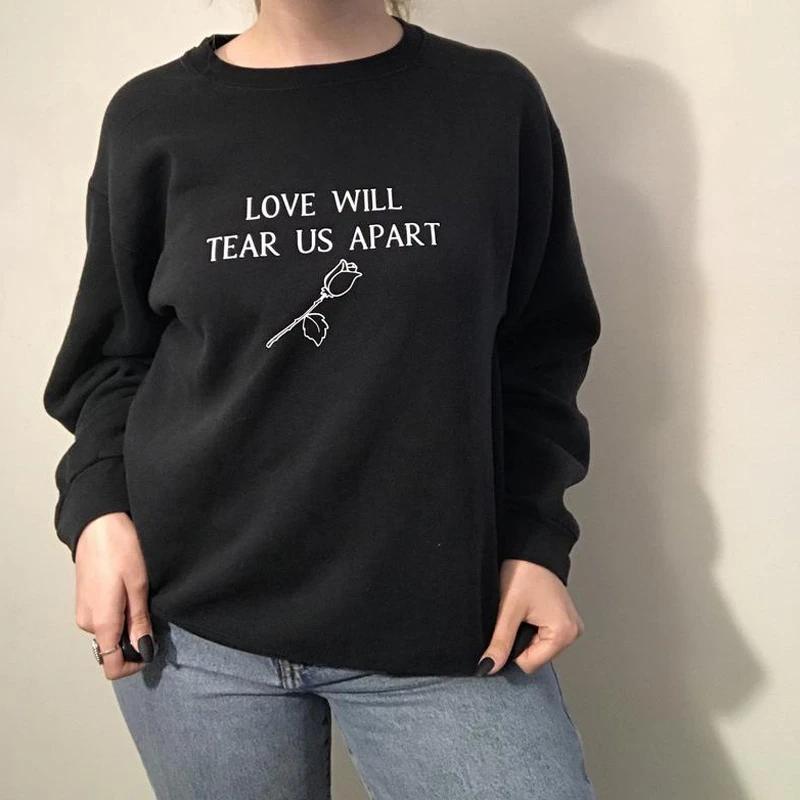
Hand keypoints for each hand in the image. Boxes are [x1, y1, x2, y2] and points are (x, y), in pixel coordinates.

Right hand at [74, 512, 154, 679]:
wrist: (99, 523)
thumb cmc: (120, 548)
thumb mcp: (139, 586)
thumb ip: (139, 621)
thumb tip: (143, 648)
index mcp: (100, 622)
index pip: (111, 666)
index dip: (134, 664)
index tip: (151, 648)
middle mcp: (87, 621)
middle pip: (112, 648)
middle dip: (134, 638)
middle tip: (150, 611)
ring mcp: (84, 610)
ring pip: (109, 631)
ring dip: (127, 623)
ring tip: (139, 594)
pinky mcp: (85, 600)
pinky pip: (104, 617)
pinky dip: (119, 612)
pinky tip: (128, 590)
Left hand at [477, 559, 584, 675]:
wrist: (532, 547)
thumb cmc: (524, 572)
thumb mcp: (508, 610)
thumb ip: (500, 642)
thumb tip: (487, 668)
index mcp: (564, 633)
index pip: (529, 664)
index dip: (511, 652)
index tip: (505, 630)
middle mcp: (573, 632)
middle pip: (535, 657)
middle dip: (519, 642)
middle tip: (513, 617)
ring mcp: (570, 626)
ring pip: (537, 647)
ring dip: (524, 634)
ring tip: (521, 612)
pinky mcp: (563, 619)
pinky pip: (543, 636)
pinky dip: (531, 628)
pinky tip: (527, 612)